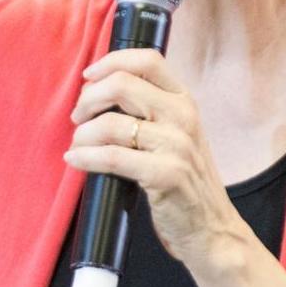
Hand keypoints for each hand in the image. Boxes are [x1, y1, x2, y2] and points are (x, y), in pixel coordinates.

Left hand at [65, 50, 249, 270]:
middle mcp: (183, 116)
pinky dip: (85, 156)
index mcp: (185, 101)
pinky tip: (74, 159)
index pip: (147, 59)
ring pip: (111, 123)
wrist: (211, 227)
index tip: (88, 78)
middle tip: (77, 118)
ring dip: (82, 134)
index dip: (110, 62)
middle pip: (122, 84)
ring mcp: (176, 145)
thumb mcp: (177, 136)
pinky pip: (111, 157)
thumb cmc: (186, 182)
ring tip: (77, 145)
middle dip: (88, 99)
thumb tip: (99, 95)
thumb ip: (151, 111)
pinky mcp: (166, 174)